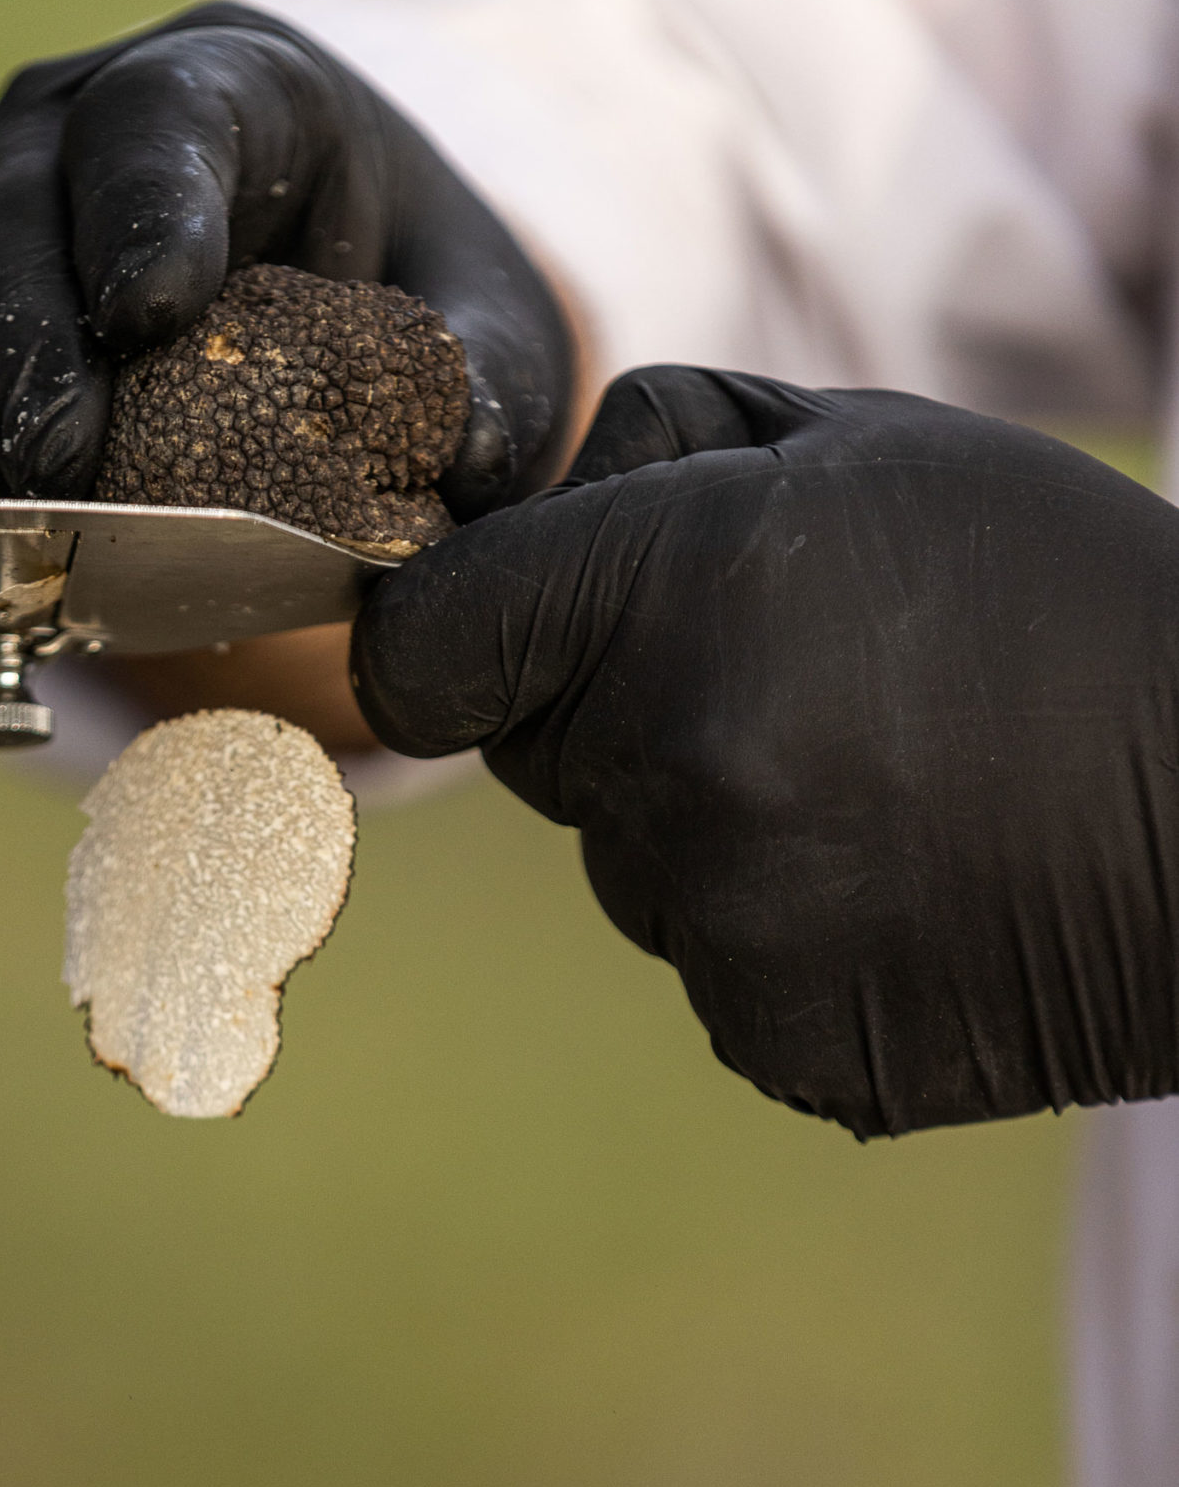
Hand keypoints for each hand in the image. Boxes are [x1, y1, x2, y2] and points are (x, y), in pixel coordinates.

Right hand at [0, 2, 574, 519]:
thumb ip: (484, 375)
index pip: (151, 119)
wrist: (320, 303)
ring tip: (2, 533)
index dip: (139, 205)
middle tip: (69, 475)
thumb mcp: (476, 317)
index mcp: (219, 93)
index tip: (153, 308)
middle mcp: (53, 141)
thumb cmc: (397, 293)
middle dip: (22, 354)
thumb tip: (466, 455)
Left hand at [351, 366, 1178, 1136]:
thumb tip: (505, 512)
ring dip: (713, 831)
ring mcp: (732, 926)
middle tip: (800, 681)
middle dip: (616, 711)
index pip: (426, 649)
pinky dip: (789, 937)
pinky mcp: (786, 1043)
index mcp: (678, 593)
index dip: (455, 637)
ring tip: (894, 787)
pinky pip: (719, 974)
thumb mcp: (868, 444)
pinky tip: (916, 887)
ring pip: (632, 870)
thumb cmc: (1060, 593)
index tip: (499, 635)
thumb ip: (650, 453)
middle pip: (532, 755)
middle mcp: (682, 768)